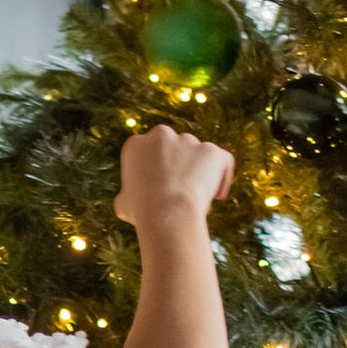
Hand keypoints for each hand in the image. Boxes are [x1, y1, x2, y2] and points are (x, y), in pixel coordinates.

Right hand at [116, 127, 234, 228]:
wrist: (166, 212)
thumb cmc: (142, 211)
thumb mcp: (124, 203)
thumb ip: (130, 193)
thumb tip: (129, 201)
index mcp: (136, 144)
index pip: (148, 152)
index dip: (155, 170)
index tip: (160, 187)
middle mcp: (161, 135)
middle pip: (173, 148)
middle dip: (178, 164)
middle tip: (179, 188)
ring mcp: (188, 140)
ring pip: (197, 154)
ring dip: (199, 170)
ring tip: (198, 196)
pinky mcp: (211, 151)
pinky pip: (222, 161)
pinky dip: (222, 175)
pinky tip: (218, 194)